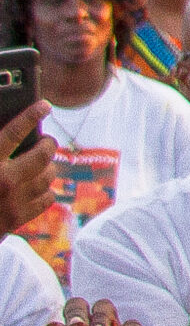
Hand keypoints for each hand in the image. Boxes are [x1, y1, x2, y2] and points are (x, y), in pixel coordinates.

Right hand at [0, 101, 54, 233]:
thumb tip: (2, 138)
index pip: (13, 133)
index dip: (30, 116)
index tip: (44, 106)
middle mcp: (3, 181)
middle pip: (41, 156)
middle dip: (48, 144)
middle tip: (46, 141)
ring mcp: (13, 202)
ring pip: (47, 177)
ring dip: (48, 167)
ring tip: (44, 163)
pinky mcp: (17, 219)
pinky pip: (46, 199)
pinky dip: (46, 190)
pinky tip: (41, 186)